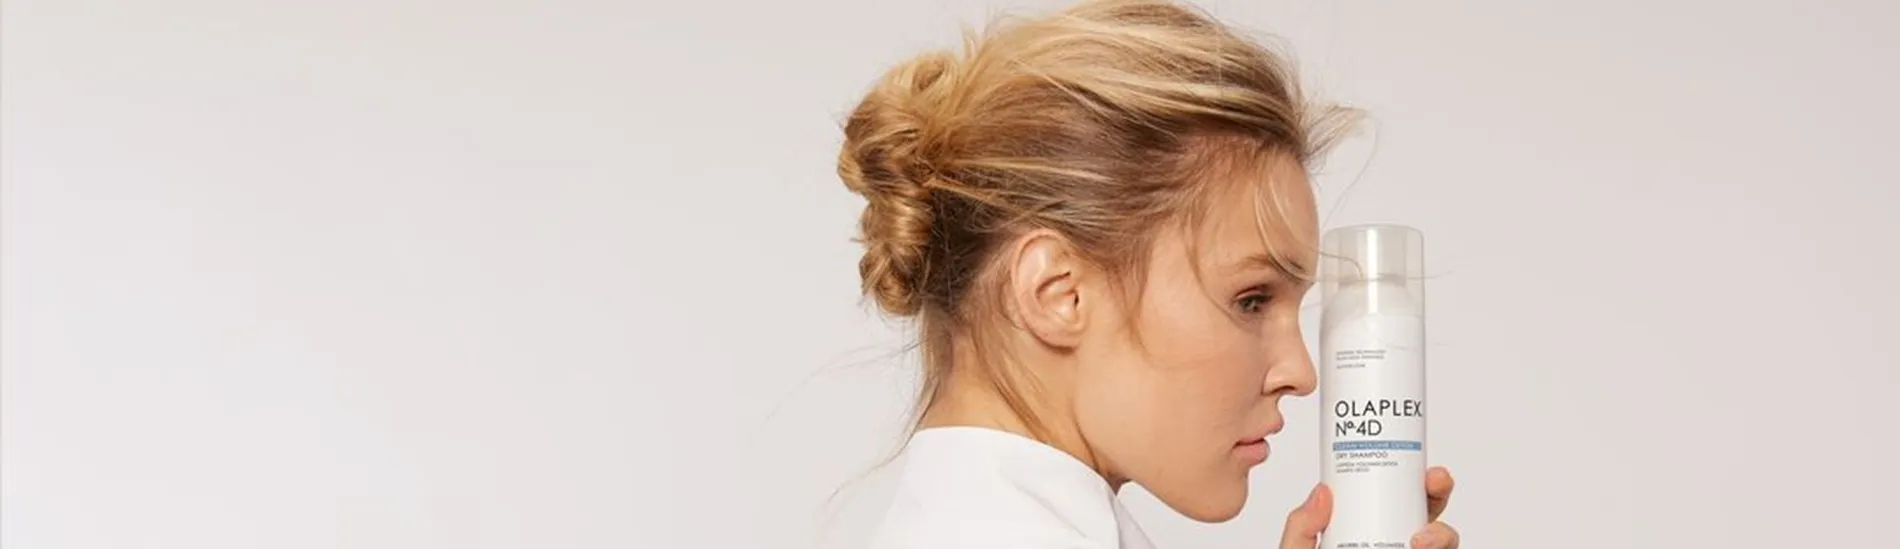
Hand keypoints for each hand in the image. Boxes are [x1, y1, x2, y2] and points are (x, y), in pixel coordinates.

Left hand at [1276, 466, 1460, 548]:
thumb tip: (1322, 492)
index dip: (1412, 478)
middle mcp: (1394, 545)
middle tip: (1433, 482)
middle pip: (1427, 513)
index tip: (1419, 467)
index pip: (1394, 497)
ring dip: (1444, 534)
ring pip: (1444, 544)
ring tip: (1421, 541)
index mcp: (1366, 529)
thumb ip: (1301, 528)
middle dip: (1439, 493)